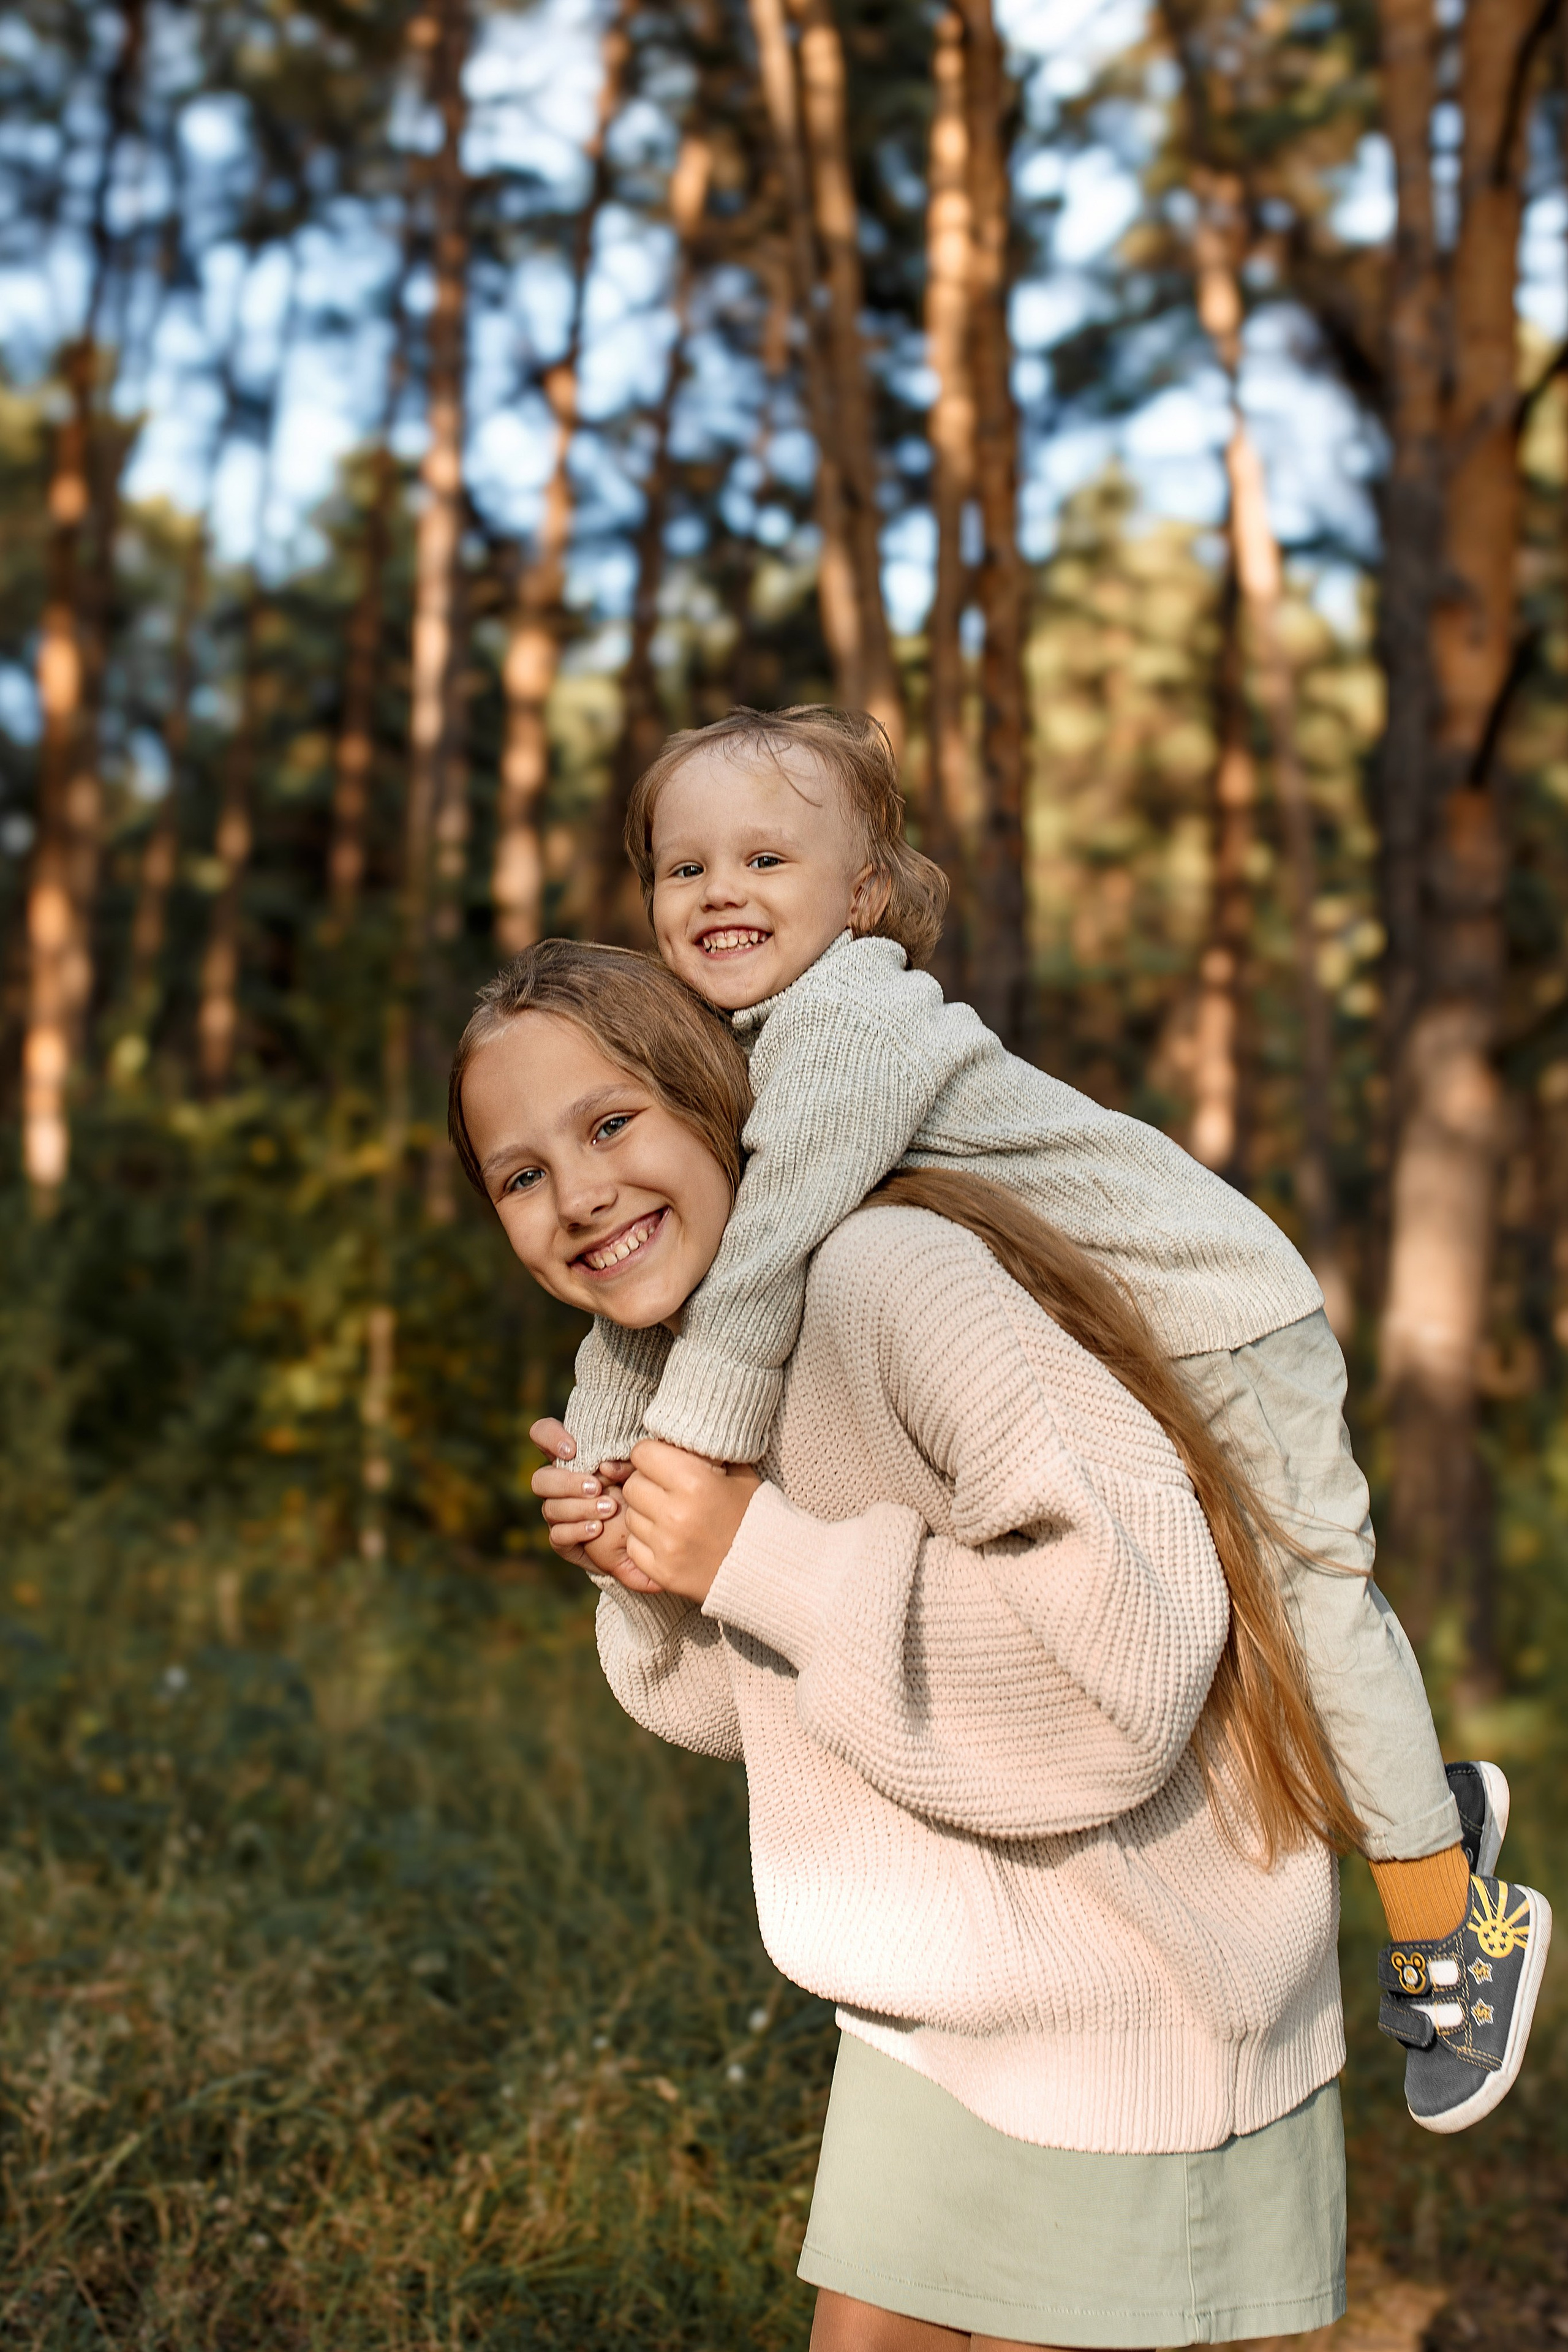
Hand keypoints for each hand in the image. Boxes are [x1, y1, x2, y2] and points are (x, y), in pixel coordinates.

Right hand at [528, 1417, 655, 1592]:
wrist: (642, 1534)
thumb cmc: (637, 1489)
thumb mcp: (636, 1471)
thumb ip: (624, 1463)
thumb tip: (606, 1466)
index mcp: (569, 1457)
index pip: (542, 1434)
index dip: (549, 1437)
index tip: (572, 1450)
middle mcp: (556, 1484)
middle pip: (539, 1479)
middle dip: (567, 1482)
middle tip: (597, 1487)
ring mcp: (556, 1512)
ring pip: (551, 1508)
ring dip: (580, 1507)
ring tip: (609, 1508)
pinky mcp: (561, 1540)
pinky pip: (558, 1536)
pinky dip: (577, 1530)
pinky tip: (597, 1528)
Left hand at [622, 1439, 761, 1604]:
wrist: (770, 1567)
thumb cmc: (754, 1514)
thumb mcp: (738, 1473)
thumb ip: (703, 1454)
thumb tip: (670, 1436)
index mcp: (694, 1481)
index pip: (642, 1454)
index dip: (651, 1455)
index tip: (662, 1462)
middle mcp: (675, 1513)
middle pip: (632, 1486)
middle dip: (646, 1484)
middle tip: (667, 1490)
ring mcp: (666, 1545)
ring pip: (630, 1516)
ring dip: (645, 1514)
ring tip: (671, 1517)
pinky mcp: (662, 1571)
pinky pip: (633, 1546)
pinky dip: (646, 1541)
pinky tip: (669, 1540)